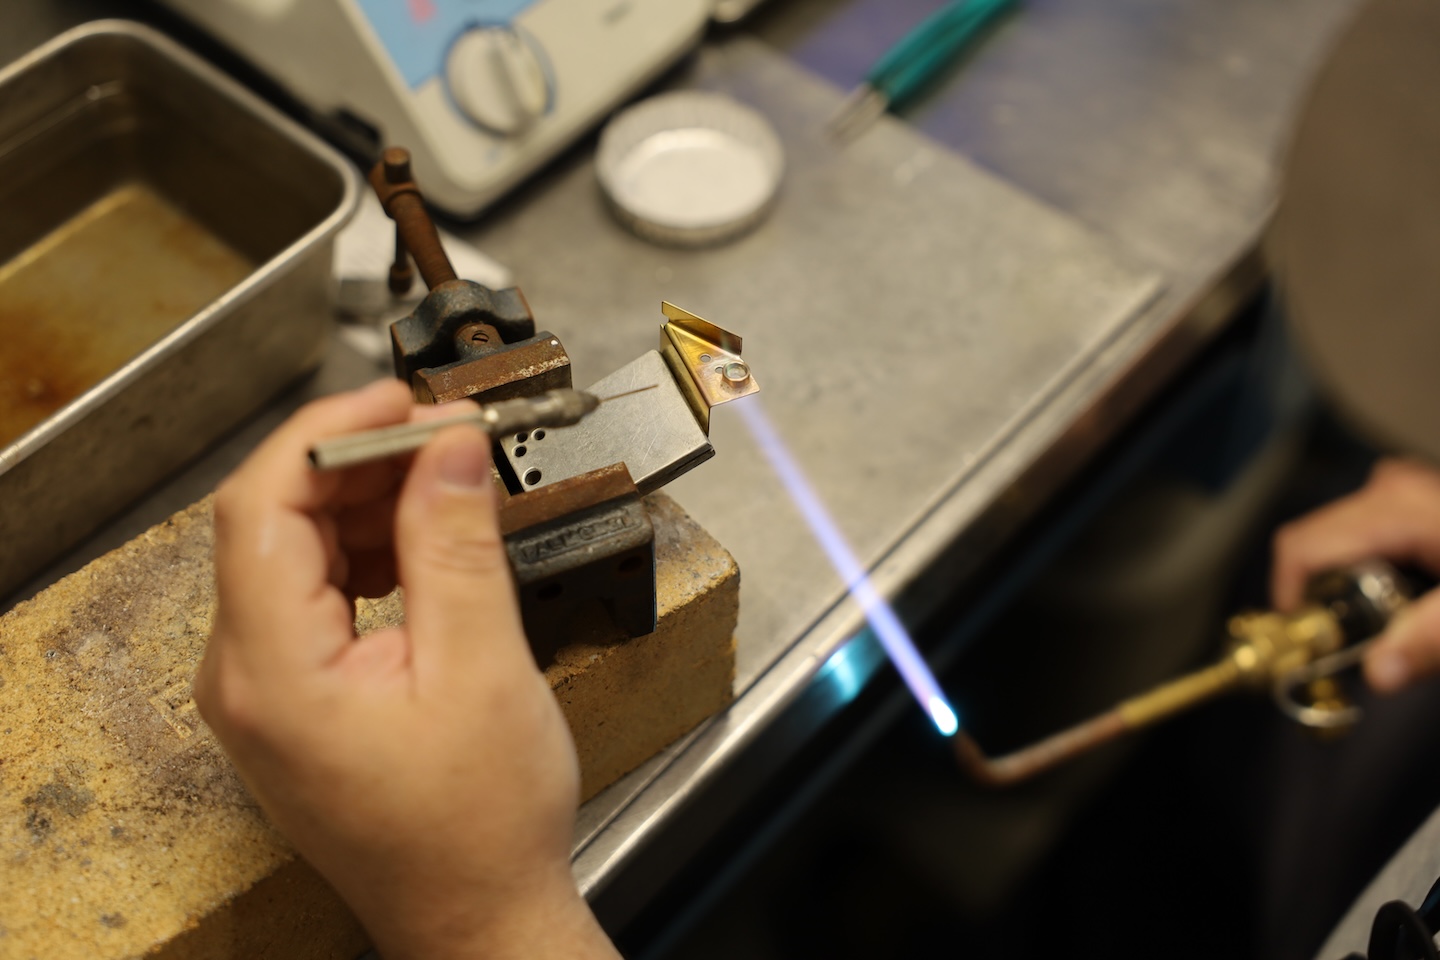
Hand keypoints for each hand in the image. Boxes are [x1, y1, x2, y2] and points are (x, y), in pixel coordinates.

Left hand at [194, 379, 618, 959]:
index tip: (400, 400)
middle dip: (358, 463)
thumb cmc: (481, 823)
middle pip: (272, 521)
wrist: (479, 912)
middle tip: (444, 437)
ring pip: (294, 552)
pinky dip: (367, 553)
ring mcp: (262, 690)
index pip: (261, 505)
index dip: (328, 433)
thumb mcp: (484, 667)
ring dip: (366, 505)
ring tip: (448, 488)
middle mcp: (244, 679)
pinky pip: (313, 594)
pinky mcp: (293, 697)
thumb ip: (456, 543)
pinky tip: (426, 545)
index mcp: (273, 671)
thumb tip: (449, 444)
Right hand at [1272, 458, 1439, 693]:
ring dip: (1342, 588)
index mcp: (1400, 510)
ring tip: (1382, 628)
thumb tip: (1377, 675)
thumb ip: (1430, 643)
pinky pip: (1363, 536)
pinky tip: (1401, 602)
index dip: (1290, 601)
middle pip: (1314, 543)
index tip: (1307, 648)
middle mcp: (1392, 490)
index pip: (1303, 548)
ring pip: (1336, 541)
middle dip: (1318, 598)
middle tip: (1349, 648)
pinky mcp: (1414, 504)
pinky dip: (1365, 574)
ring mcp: (1403, 492)